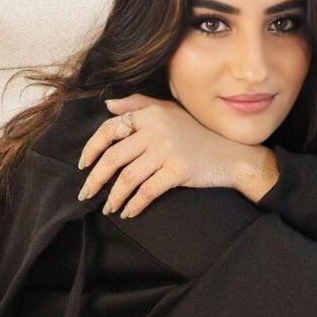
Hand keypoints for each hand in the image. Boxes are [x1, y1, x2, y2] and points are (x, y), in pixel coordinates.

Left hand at [76, 93, 244, 217]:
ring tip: (108, 208)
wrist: (233, 154)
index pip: (109, 129)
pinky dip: (134, 205)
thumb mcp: (170, 111)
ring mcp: (167, 150)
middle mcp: (156, 130)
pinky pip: (147, 191)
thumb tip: (107, 105)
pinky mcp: (178, 171)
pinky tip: (128, 213)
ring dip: (113, 197)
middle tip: (86, 194)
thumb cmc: (199, 134)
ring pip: (127, 178)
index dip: (91, 148)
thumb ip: (138, 104)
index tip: (84, 165)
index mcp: (150, 114)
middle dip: (95, 179)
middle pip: (113, 157)